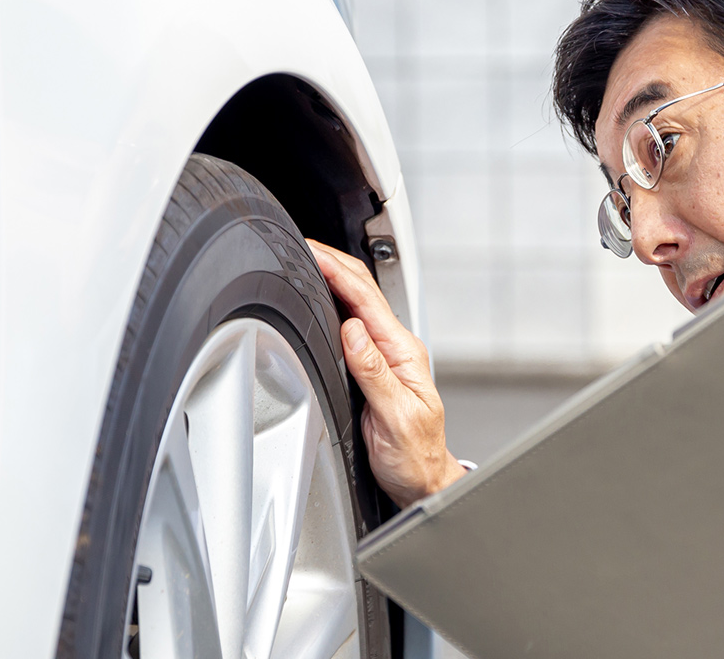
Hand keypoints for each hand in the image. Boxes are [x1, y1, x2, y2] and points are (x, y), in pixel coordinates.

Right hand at [307, 239, 466, 507]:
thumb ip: (374, 373)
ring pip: (357, 305)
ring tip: (307, 258)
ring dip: (333, 278)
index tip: (312, 252)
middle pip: (363, 293)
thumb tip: (353, 333)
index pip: (367, 301)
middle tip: (301, 243)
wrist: (422, 480)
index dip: (338, 272)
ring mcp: (386, 357)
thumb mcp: (395, 418)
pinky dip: (334, 304)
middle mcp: (396, 349)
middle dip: (333, 264)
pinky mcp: (374, 368)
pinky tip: (320, 296)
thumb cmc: (413, 455)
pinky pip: (352, 325)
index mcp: (404, 354)